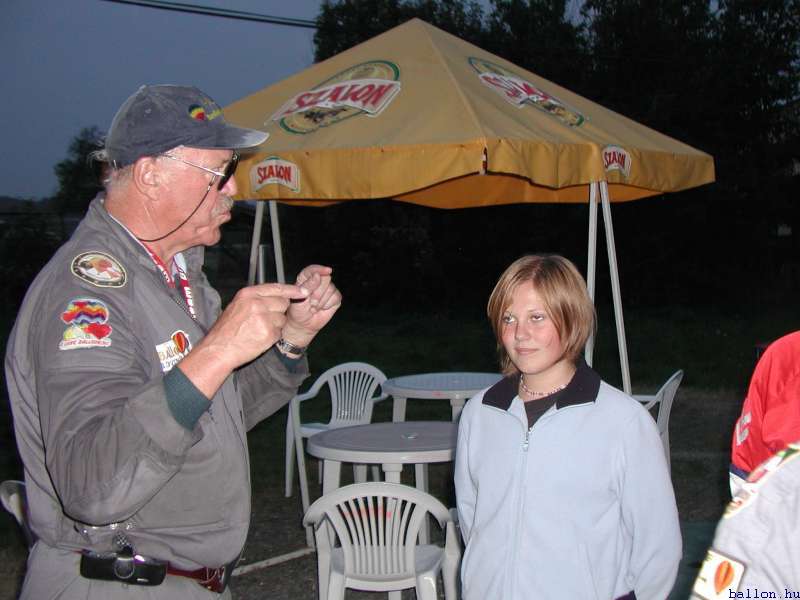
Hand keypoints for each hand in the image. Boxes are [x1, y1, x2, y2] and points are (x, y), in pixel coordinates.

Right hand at [178, 283, 308, 397]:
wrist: (218, 350)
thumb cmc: (226, 330)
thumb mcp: (236, 306)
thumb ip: (255, 299)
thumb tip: (276, 296)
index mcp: (248, 294)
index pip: (277, 288)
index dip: (292, 290)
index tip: (304, 291)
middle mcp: (257, 303)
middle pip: (283, 303)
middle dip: (279, 311)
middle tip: (264, 320)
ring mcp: (264, 318)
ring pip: (282, 319)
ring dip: (275, 325)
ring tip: (258, 330)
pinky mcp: (268, 333)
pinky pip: (279, 332)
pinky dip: (272, 337)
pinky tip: (259, 338)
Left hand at [282, 265, 341, 346]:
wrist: (303, 324)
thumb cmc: (298, 311)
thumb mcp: (298, 299)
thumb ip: (307, 286)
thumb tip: (317, 276)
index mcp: (306, 278)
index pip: (313, 269)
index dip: (320, 269)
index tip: (326, 271)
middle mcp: (318, 281)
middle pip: (325, 279)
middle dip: (318, 293)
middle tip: (310, 302)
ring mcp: (328, 289)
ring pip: (331, 288)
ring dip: (321, 301)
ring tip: (314, 307)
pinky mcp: (335, 297)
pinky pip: (336, 297)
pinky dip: (328, 305)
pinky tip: (322, 308)